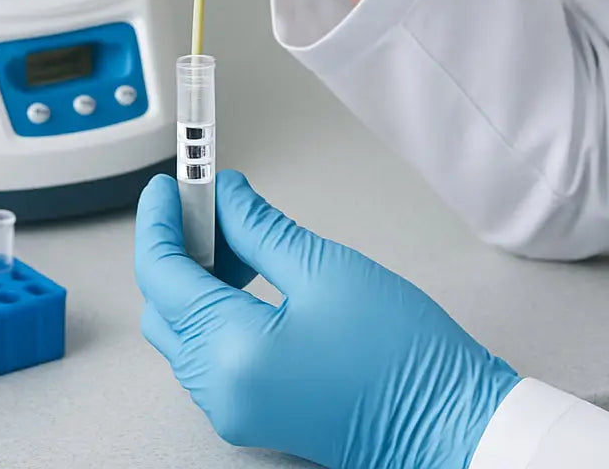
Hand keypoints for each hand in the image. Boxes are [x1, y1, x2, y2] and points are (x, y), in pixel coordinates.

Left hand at [134, 171, 518, 468]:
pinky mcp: (254, 411)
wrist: (449, 424)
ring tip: (235, 232)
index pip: (162, 274)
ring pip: (184, 330)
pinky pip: (209, 352)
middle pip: (164, 305)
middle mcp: (221, 390)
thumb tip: (225, 197)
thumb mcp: (325, 268)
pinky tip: (247, 274)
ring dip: (196, 276)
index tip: (167, 184)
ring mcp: (234, 408)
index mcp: (232, 353)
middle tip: (205, 201)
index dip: (158, 219)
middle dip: (176, 245)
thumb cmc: (401, 356)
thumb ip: (260, 227)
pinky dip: (214, 307)